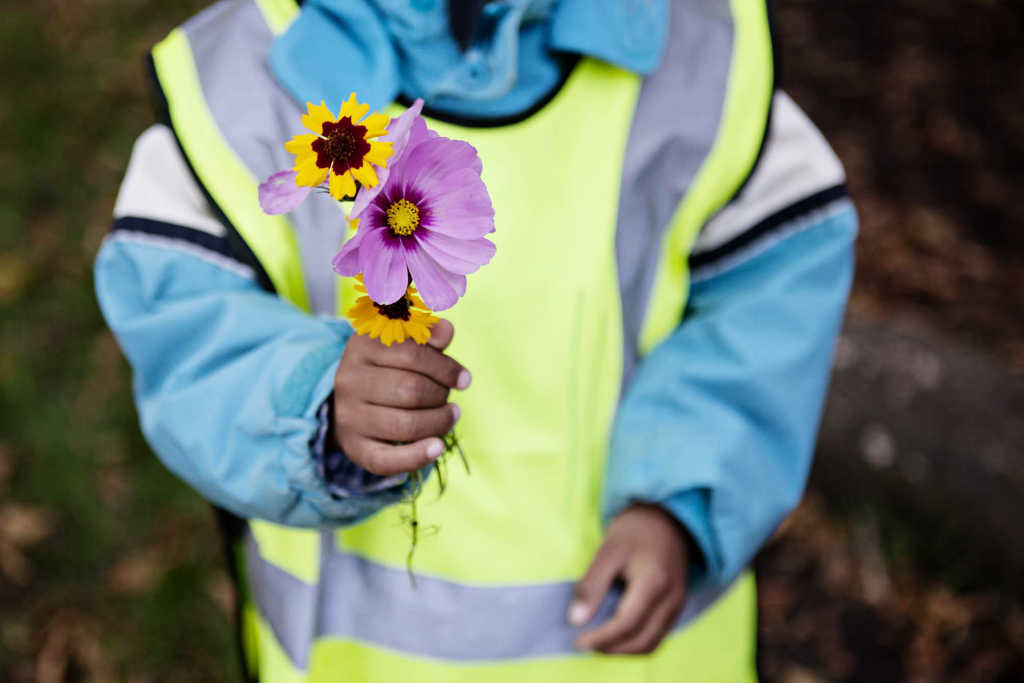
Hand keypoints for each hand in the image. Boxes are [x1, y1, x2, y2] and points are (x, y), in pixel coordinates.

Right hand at [333, 319, 469, 475]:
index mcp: (362, 346)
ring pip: (405, 424)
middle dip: (441, 395)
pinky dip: (416, 456)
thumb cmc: (390, 368)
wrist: (354, 403)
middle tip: (448, 399)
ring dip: (438, 422)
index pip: (413, 354)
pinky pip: (386, 459)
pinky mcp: (354, 447)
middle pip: (411, 390)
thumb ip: (428, 337)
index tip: (465, 379)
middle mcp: (349, 379)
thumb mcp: (405, 344)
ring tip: (450, 416)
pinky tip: (437, 447)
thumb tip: (446, 331)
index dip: (445, 368)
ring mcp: (348, 415)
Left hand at [569, 503, 689, 654]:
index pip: (627, 624)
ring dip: (625, 649)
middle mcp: (671, 598)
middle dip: (612, 648)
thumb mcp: (608, 551)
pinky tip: (618, 634)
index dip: (602, 638)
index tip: (578, 641)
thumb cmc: (635, 530)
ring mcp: (678, 604)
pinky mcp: (677, 605)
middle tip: (585, 644)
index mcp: (654, 582)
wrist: (667, 517)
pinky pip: (658, 634)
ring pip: (652, 643)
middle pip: (642, 640)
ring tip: (599, 642)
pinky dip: (637, 641)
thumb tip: (576, 620)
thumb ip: (591, 586)